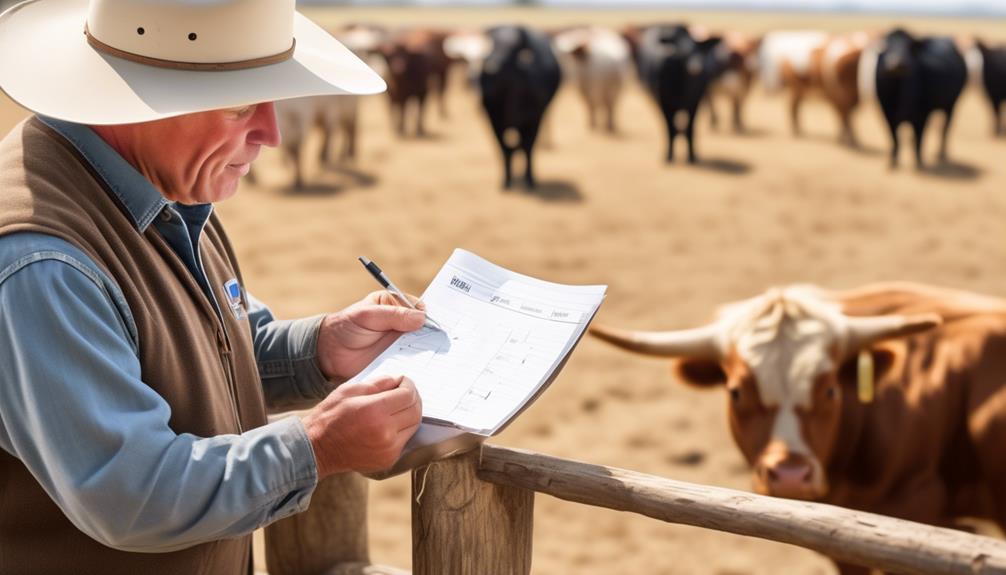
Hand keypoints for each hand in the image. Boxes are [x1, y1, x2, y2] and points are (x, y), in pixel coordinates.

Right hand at [302, 374, 421, 476]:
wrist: (317, 449)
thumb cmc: (329, 416)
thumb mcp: (349, 390)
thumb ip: (377, 383)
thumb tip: (398, 380)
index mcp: (375, 411)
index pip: (407, 395)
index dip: (408, 385)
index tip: (403, 381)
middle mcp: (385, 432)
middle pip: (415, 411)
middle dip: (413, 398)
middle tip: (404, 392)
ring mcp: (388, 449)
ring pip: (413, 426)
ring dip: (409, 413)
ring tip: (397, 407)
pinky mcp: (388, 460)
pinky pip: (405, 440)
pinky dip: (402, 429)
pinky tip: (390, 423)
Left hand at [316, 290, 425, 381]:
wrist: (329, 354)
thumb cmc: (345, 327)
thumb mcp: (367, 315)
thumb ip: (393, 315)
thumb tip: (421, 318)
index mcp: (395, 305)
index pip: (419, 308)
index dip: (429, 315)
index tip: (435, 325)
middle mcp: (402, 323)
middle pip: (425, 328)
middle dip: (433, 334)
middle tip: (441, 342)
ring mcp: (401, 343)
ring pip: (422, 345)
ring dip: (428, 350)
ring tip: (436, 356)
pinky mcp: (398, 360)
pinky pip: (412, 361)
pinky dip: (418, 364)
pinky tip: (424, 367)